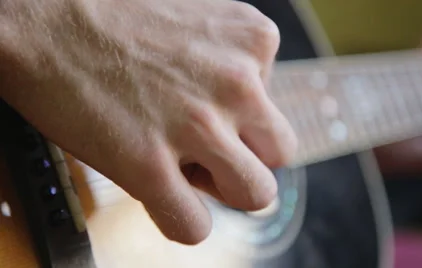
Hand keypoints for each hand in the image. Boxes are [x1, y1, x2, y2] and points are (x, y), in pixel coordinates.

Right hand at [0, 0, 296, 243]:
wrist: (43, 18)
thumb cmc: (116, 17)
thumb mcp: (200, 21)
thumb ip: (234, 62)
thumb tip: (244, 119)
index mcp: (252, 39)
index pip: (276, 107)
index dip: (241, 122)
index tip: (206, 114)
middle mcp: (237, 82)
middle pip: (278, 154)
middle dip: (246, 158)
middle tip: (208, 152)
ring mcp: (196, 125)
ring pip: (257, 195)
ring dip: (224, 192)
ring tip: (188, 174)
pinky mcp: (148, 165)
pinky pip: (193, 225)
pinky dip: (180, 219)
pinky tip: (158, 191)